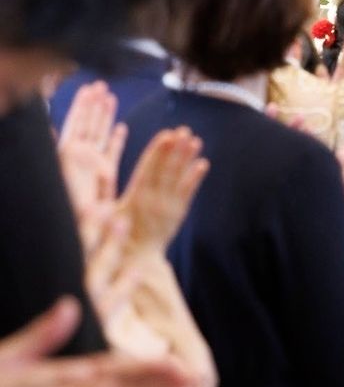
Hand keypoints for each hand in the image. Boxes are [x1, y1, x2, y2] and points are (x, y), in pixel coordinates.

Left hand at [58, 82, 125, 248]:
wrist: (85, 242)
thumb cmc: (78, 225)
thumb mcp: (74, 204)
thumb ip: (77, 184)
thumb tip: (76, 166)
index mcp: (75, 163)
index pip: (80, 128)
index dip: (86, 109)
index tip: (93, 91)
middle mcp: (82, 161)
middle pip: (89, 126)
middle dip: (94, 105)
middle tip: (100, 84)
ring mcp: (92, 168)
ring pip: (98, 135)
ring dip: (103, 116)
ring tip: (108, 95)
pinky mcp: (103, 178)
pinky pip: (109, 153)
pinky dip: (114, 139)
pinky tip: (119, 128)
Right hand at [117, 127, 208, 256]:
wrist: (137, 257)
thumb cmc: (116, 231)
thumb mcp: (106, 211)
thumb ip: (104, 190)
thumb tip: (98, 170)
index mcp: (135, 197)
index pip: (148, 169)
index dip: (157, 151)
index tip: (165, 134)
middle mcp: (153, 200)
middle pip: (165, 170)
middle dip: (174, 149)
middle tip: (183, 129)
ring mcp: (168, 207)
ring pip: (179, 178)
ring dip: (187, 158)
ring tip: (195, 140)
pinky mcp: (178, 213)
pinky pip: (188, 193)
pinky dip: (195, 178)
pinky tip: (203, 164)